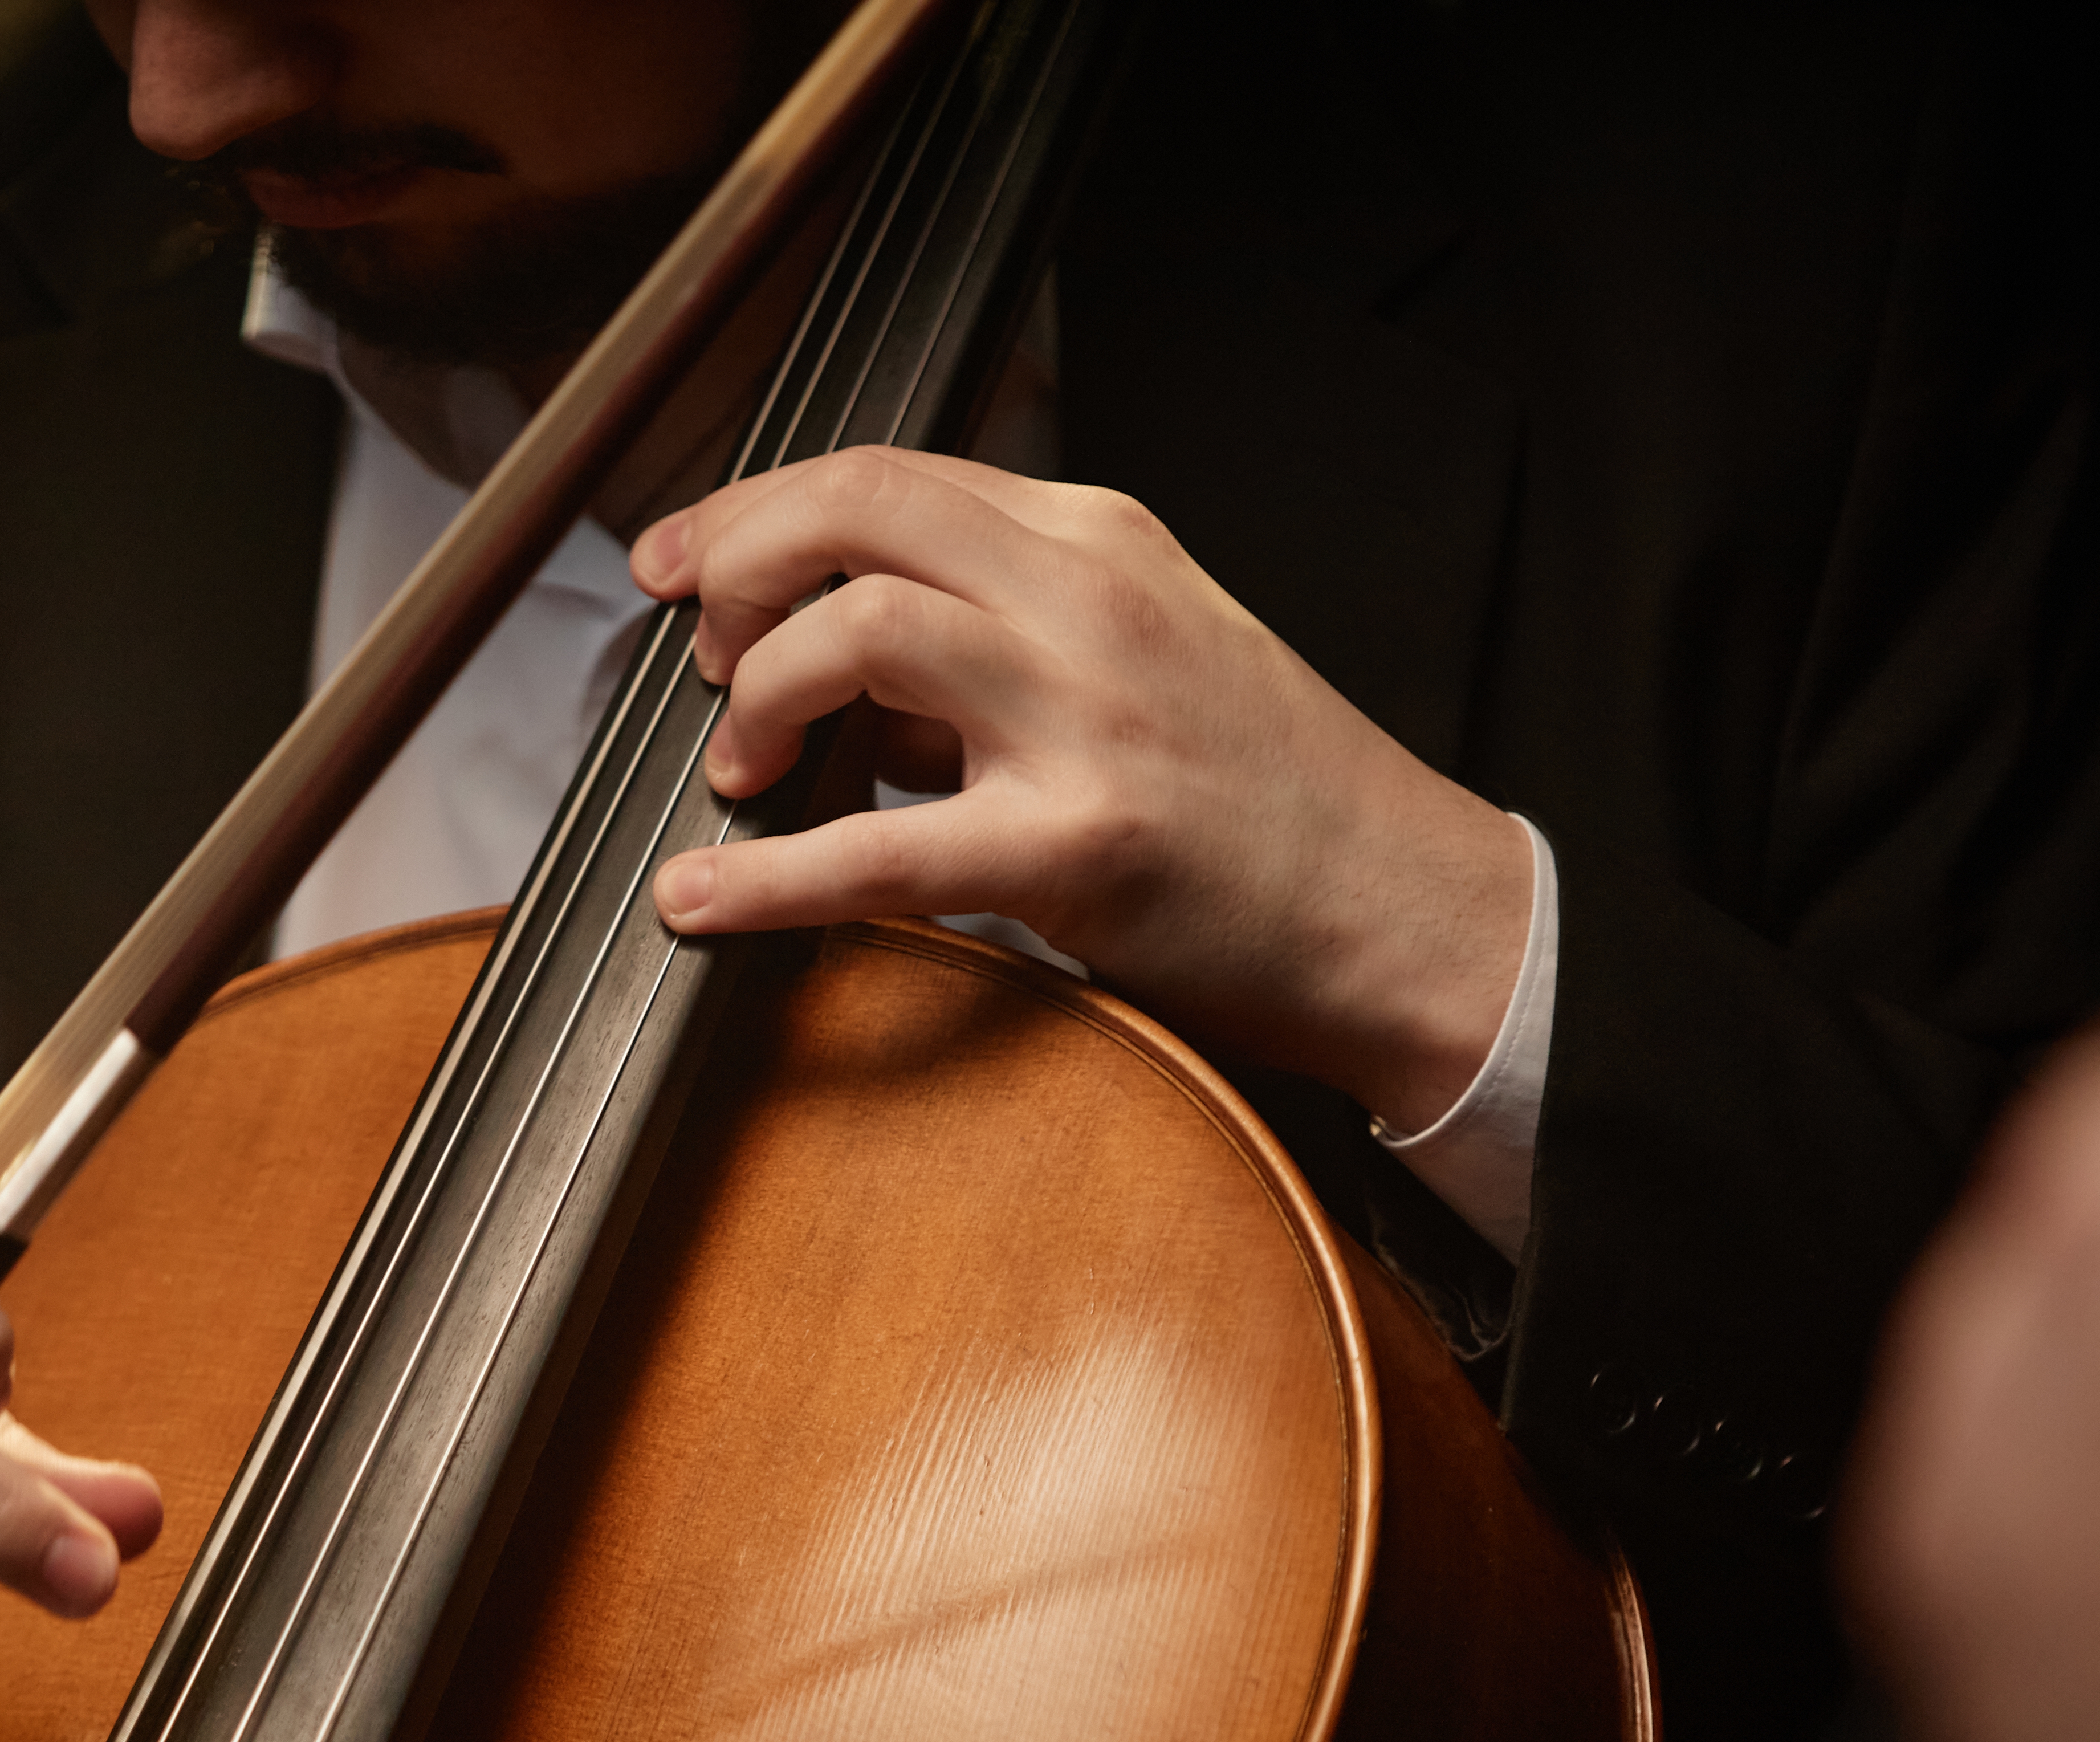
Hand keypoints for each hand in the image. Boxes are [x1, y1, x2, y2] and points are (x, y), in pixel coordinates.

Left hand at [631, 446, 1528, 1131]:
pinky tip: (700, 895)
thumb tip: (836, 681)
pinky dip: (765, 875)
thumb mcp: (1145, 654)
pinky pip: (879, 848)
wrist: (1410, 909)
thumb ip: (997, 641)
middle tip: (694, 647)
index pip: (892, 475)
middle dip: (736, 562)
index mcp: (1103, 542)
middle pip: (859, 508)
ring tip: (740, 765)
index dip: (760, 509)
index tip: (689, 561)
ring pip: (859, 632)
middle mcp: (1091, 600)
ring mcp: (1088, 717)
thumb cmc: (1272, 799)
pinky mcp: (1078, 846)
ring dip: (760, 695)